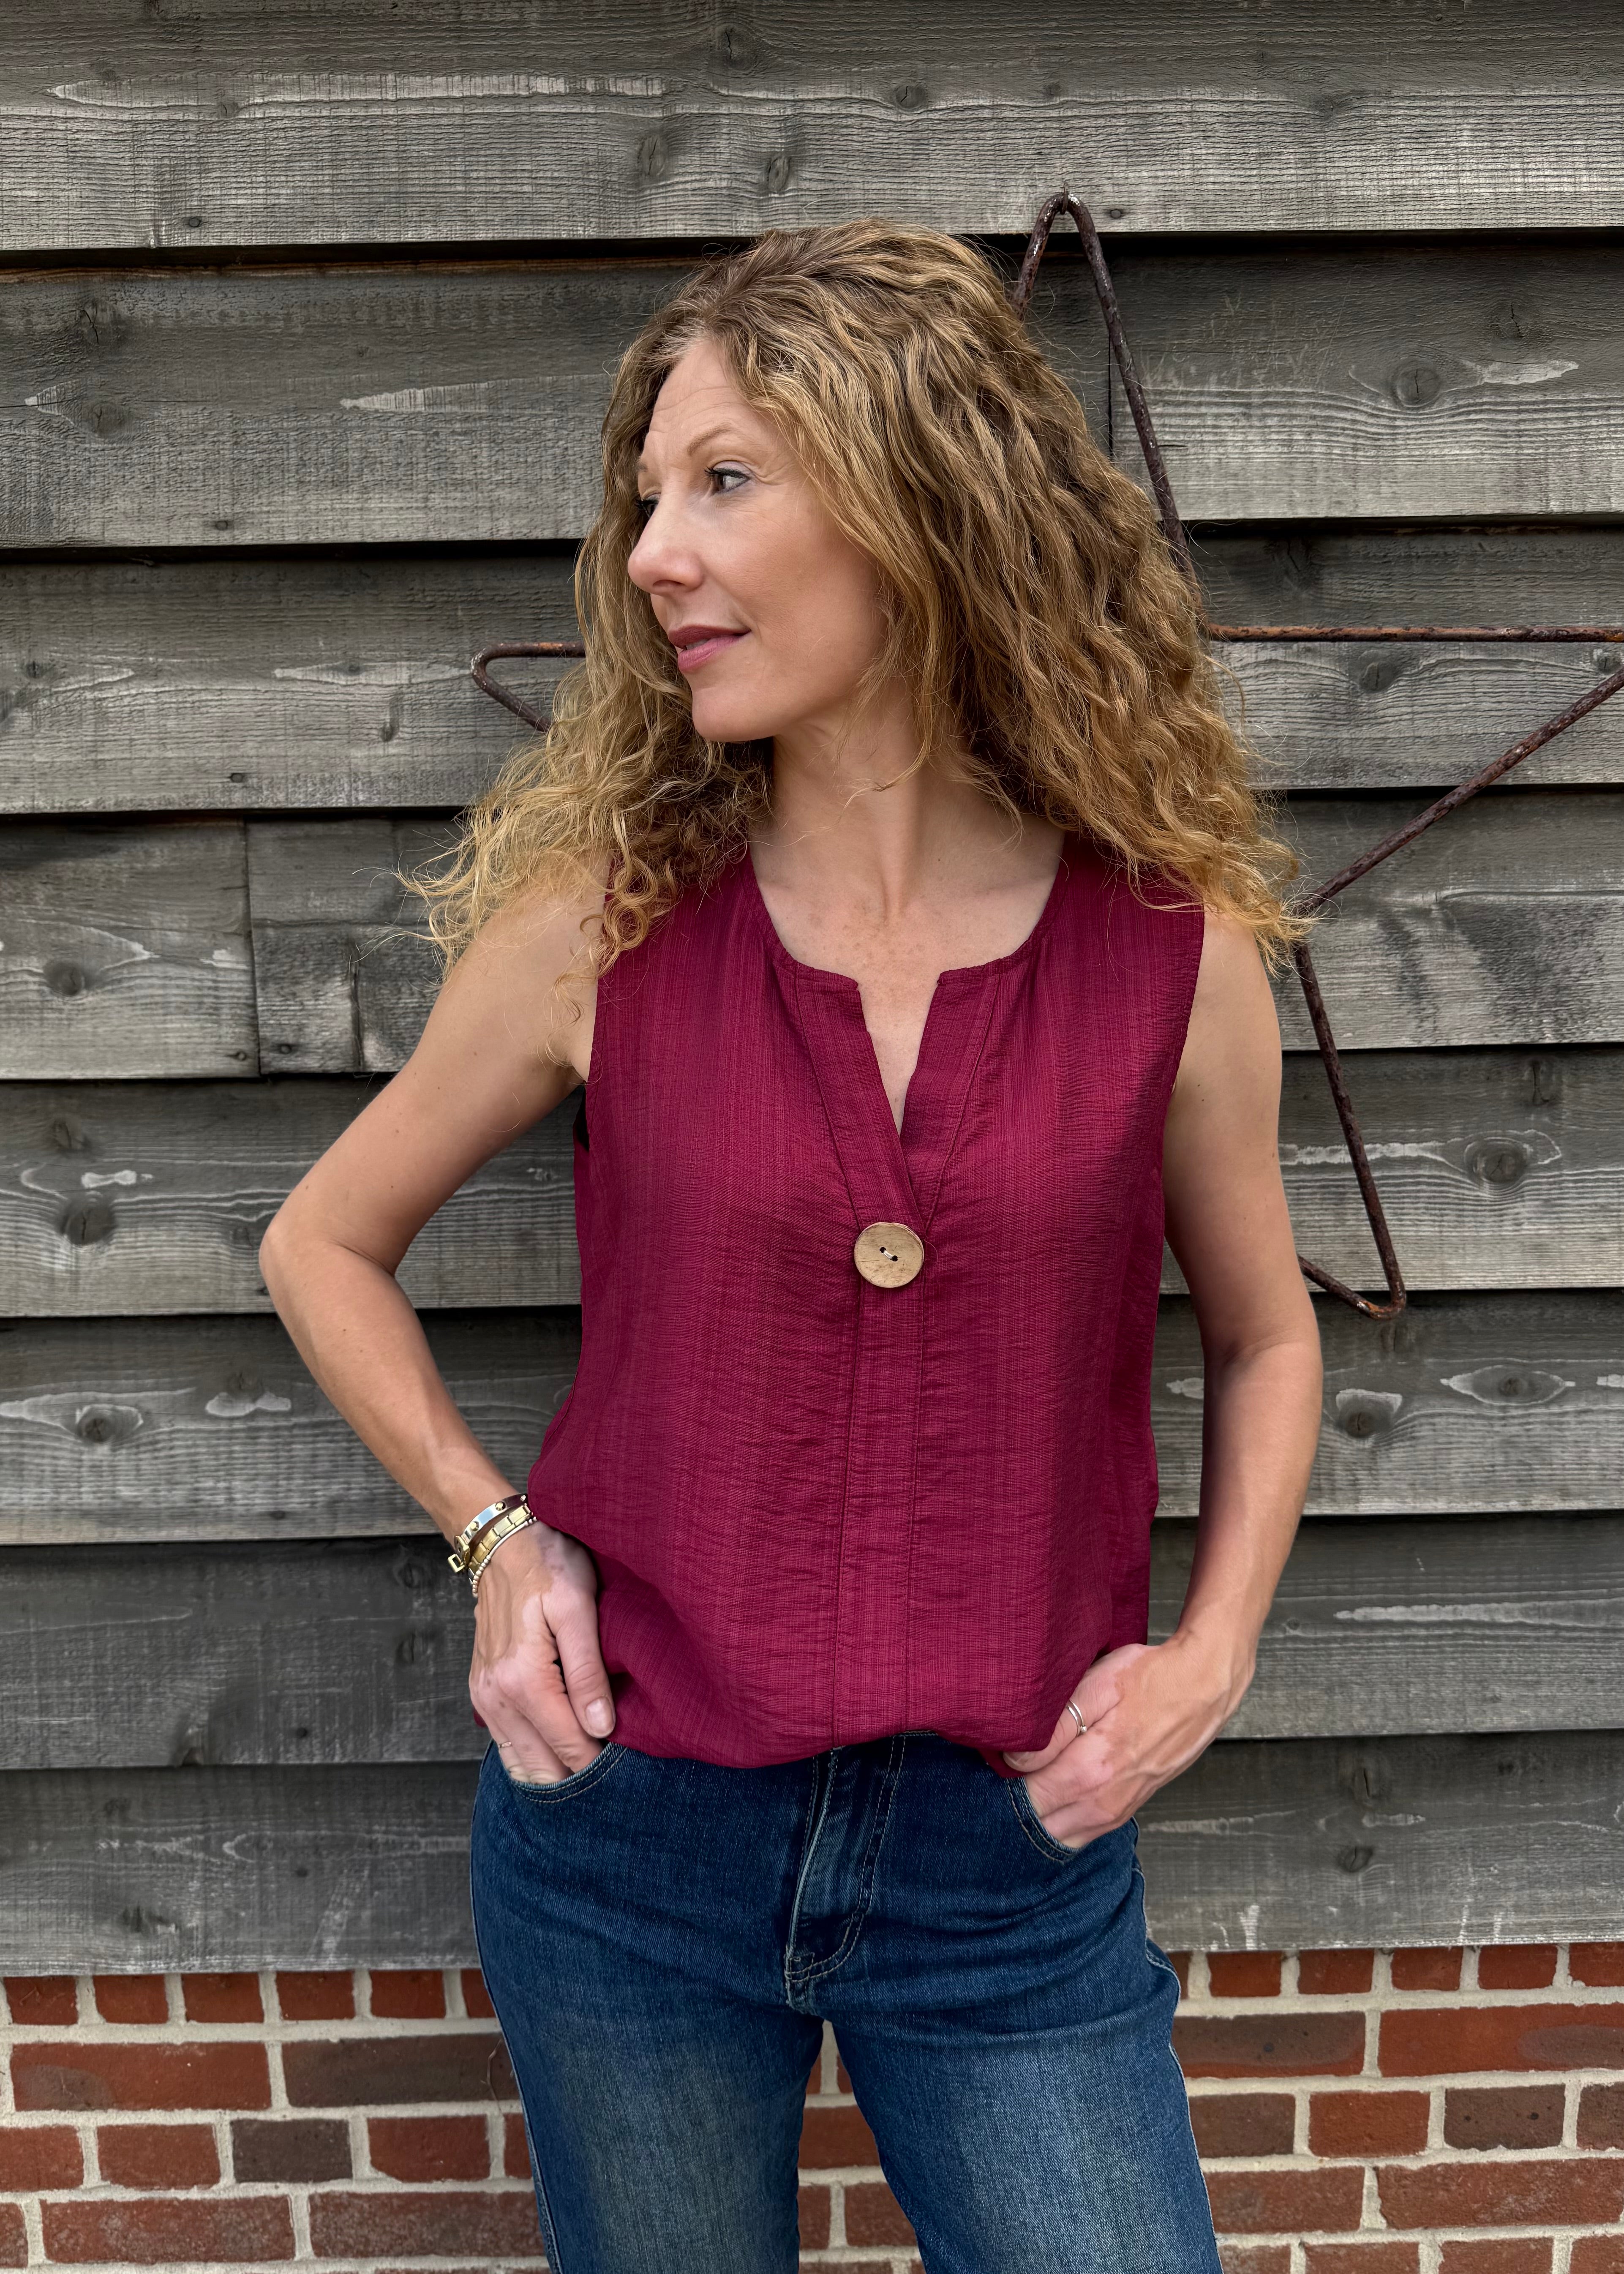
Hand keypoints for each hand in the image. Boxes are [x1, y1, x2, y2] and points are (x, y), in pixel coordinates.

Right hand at [468, 1520, 615, 1783]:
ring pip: (520, 1762)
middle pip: (541, 1767)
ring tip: (592, 1768)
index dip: (600, 1764)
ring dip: (553, 1772)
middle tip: (615, 1778)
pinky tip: (560, 1750)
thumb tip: (602, 1728)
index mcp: (523, 1680)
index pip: (569, 1746)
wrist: (502, 1542)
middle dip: (577, 1777)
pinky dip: (532, 1755)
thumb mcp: (577, 1608)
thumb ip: (587, 1671)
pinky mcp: (481, 1691)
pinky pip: (506, 1742)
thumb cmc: (548, 1565)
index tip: (629, 1770)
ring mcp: (484, 1697)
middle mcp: (496, 1697)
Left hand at [1000, 1631, 1251, 1851]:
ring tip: (1024, 1792)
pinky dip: (1065, 1825)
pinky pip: (1089, 1832)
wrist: (1204, 1686)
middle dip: (1018, 1808)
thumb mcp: (1098, 1685)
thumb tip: (1017, 1760)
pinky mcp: (1133, 1805)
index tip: (997, 1761)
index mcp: (1093, 1768)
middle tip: (1002, 1782)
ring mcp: (1122, 1807)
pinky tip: (1053, 1805)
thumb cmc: (1151, 1678)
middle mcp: (1106, 1799)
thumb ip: (1056, 1727)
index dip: (1006, 1781)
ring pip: (1065, 1835)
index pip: (1030, 1795)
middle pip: (1044, 1823)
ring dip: (1040, 1820)